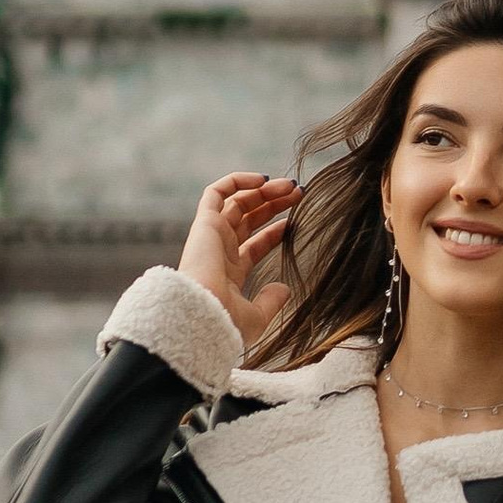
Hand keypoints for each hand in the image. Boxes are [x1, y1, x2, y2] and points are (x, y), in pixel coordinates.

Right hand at [179, 172, 298, 350]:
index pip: (254, 245)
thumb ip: (271, 302)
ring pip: (237, 202)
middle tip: (299, 194)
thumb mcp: (257, 317)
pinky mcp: (205, 223)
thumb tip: (285, 289)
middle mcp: (219, 252)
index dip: (275, 232)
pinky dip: (237, 180)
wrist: (203, 315)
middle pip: (248, 219)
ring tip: (290, 185)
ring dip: (264, 190)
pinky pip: (217, 192)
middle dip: (274, 204)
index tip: (296, 222)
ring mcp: (211, 236)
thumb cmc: (226, 322)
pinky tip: (262, 180)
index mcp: (230, 274)